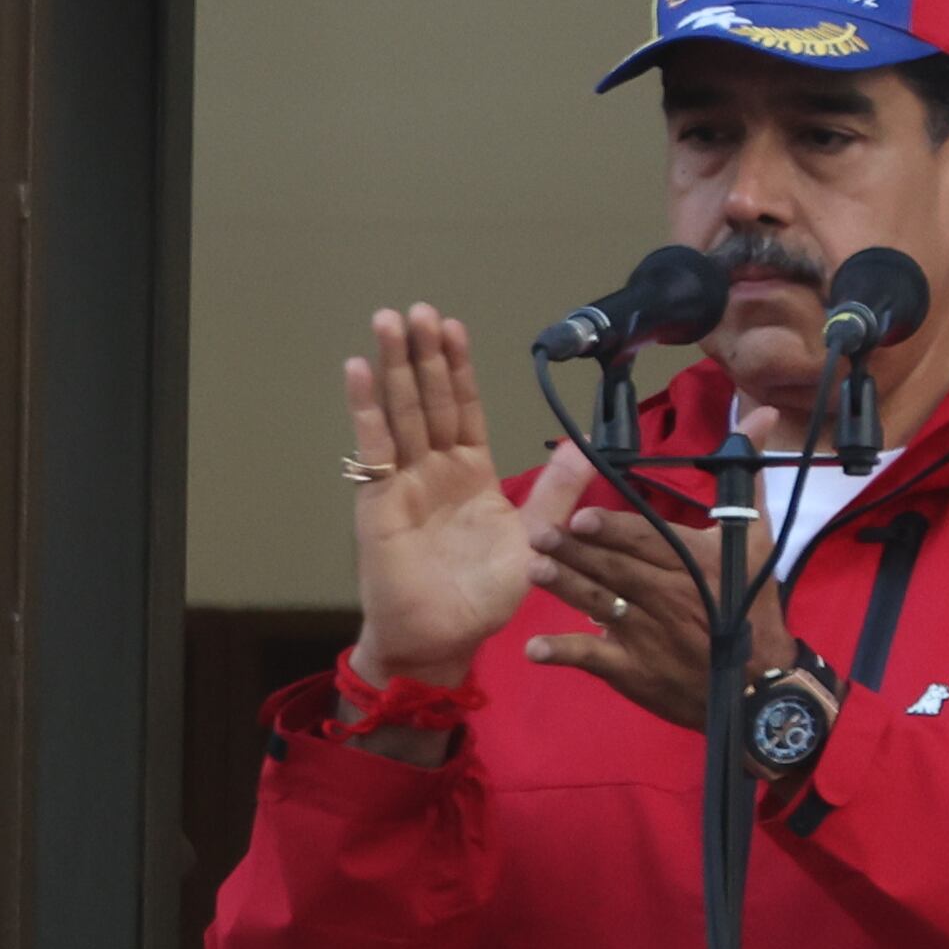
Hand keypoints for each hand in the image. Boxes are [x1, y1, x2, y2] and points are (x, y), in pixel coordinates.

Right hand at [342, 307, 534, 692]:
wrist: (442, 638)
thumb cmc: (484, 597)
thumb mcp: (536, 538)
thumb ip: (558, 492)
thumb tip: (589, 447)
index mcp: (471, 473)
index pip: (464, 407)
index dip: (458, 368)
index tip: (453, 328)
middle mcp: (434, 469)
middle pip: (427, 398)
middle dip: (421, 354)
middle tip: (416, 309)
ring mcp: (403, 481)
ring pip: (400, 411)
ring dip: (393, 366)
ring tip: (388, 321)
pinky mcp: (378, 499)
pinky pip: (372, 446)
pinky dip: (364, 408)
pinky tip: (358, 370)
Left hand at [522, 408, 796, 733]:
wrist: (759, 683)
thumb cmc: (751, 604)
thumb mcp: (755, 542)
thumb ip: (743, 482)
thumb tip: (759, 415)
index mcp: (696, 562)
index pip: (648, 541)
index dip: (614, 530)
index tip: (580, 517)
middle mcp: (669, 595)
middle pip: (616, 569)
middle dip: (576, 552)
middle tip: (537, 533)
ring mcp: (648, 635)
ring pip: (600, 605)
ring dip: (566, 588)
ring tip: (533, 570)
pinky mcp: (633, 671)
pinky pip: (594, 659)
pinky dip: (564, 654)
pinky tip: (533, 648)